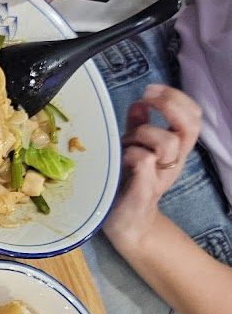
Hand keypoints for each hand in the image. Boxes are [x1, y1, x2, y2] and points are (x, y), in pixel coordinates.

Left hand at [103, 85, 201, 251]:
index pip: (192, 116)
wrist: (127, 224)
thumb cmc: (128, 183)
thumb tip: (140, 103)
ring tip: (125, 145)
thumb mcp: (134, 148)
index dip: (176, 98)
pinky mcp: (146, 190)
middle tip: (146, 98)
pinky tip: (122, 162)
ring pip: (167, 142)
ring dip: (142, 134)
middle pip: (190, 126)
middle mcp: (174, 161)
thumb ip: (138, 127)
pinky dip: (130, 154)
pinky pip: (144, 160)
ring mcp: (162, 176)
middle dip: (169, 105)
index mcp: (175, 149)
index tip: (150, 90)